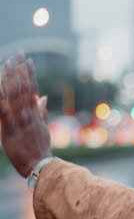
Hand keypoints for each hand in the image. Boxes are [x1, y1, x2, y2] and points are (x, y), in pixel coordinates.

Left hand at [0, 54, 50, 177]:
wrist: (39, 164)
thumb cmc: (40, 149)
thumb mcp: (44, 129)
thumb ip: (42, 111)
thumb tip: (44, 97)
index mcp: (35, 113)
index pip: (32, 89)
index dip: (29, 74)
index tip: (27, 61)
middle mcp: (28, 114)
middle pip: (23, 88)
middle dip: (19, 70)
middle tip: (17, 54)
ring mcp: (19, 121)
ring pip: (14, 95)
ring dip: (10, 78)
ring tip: (7, 63)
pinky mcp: (10, 129)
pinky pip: (3, 111)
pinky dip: (0, 98)